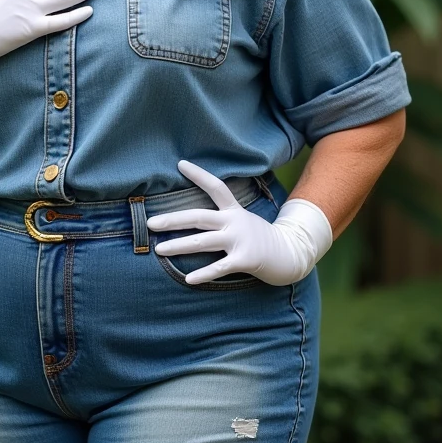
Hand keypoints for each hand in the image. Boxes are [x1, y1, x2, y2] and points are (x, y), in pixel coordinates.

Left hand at [146, 160, 332, 285]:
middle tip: (150, 223)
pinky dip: (204, 273)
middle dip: (172, 220)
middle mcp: (235, 222)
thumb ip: (222, 217)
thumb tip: (194, 218)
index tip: (180, 164)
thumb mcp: (243, 220)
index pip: (216, 187)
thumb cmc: (259, 238)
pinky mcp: (245, 259)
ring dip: (179, 245)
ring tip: (159, 249)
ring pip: (203, 241)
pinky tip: (188, 279)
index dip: (199, 175)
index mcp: (234, 211)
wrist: (291, 254)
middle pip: (199, 217)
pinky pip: (220, 267)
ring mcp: (239, 240)